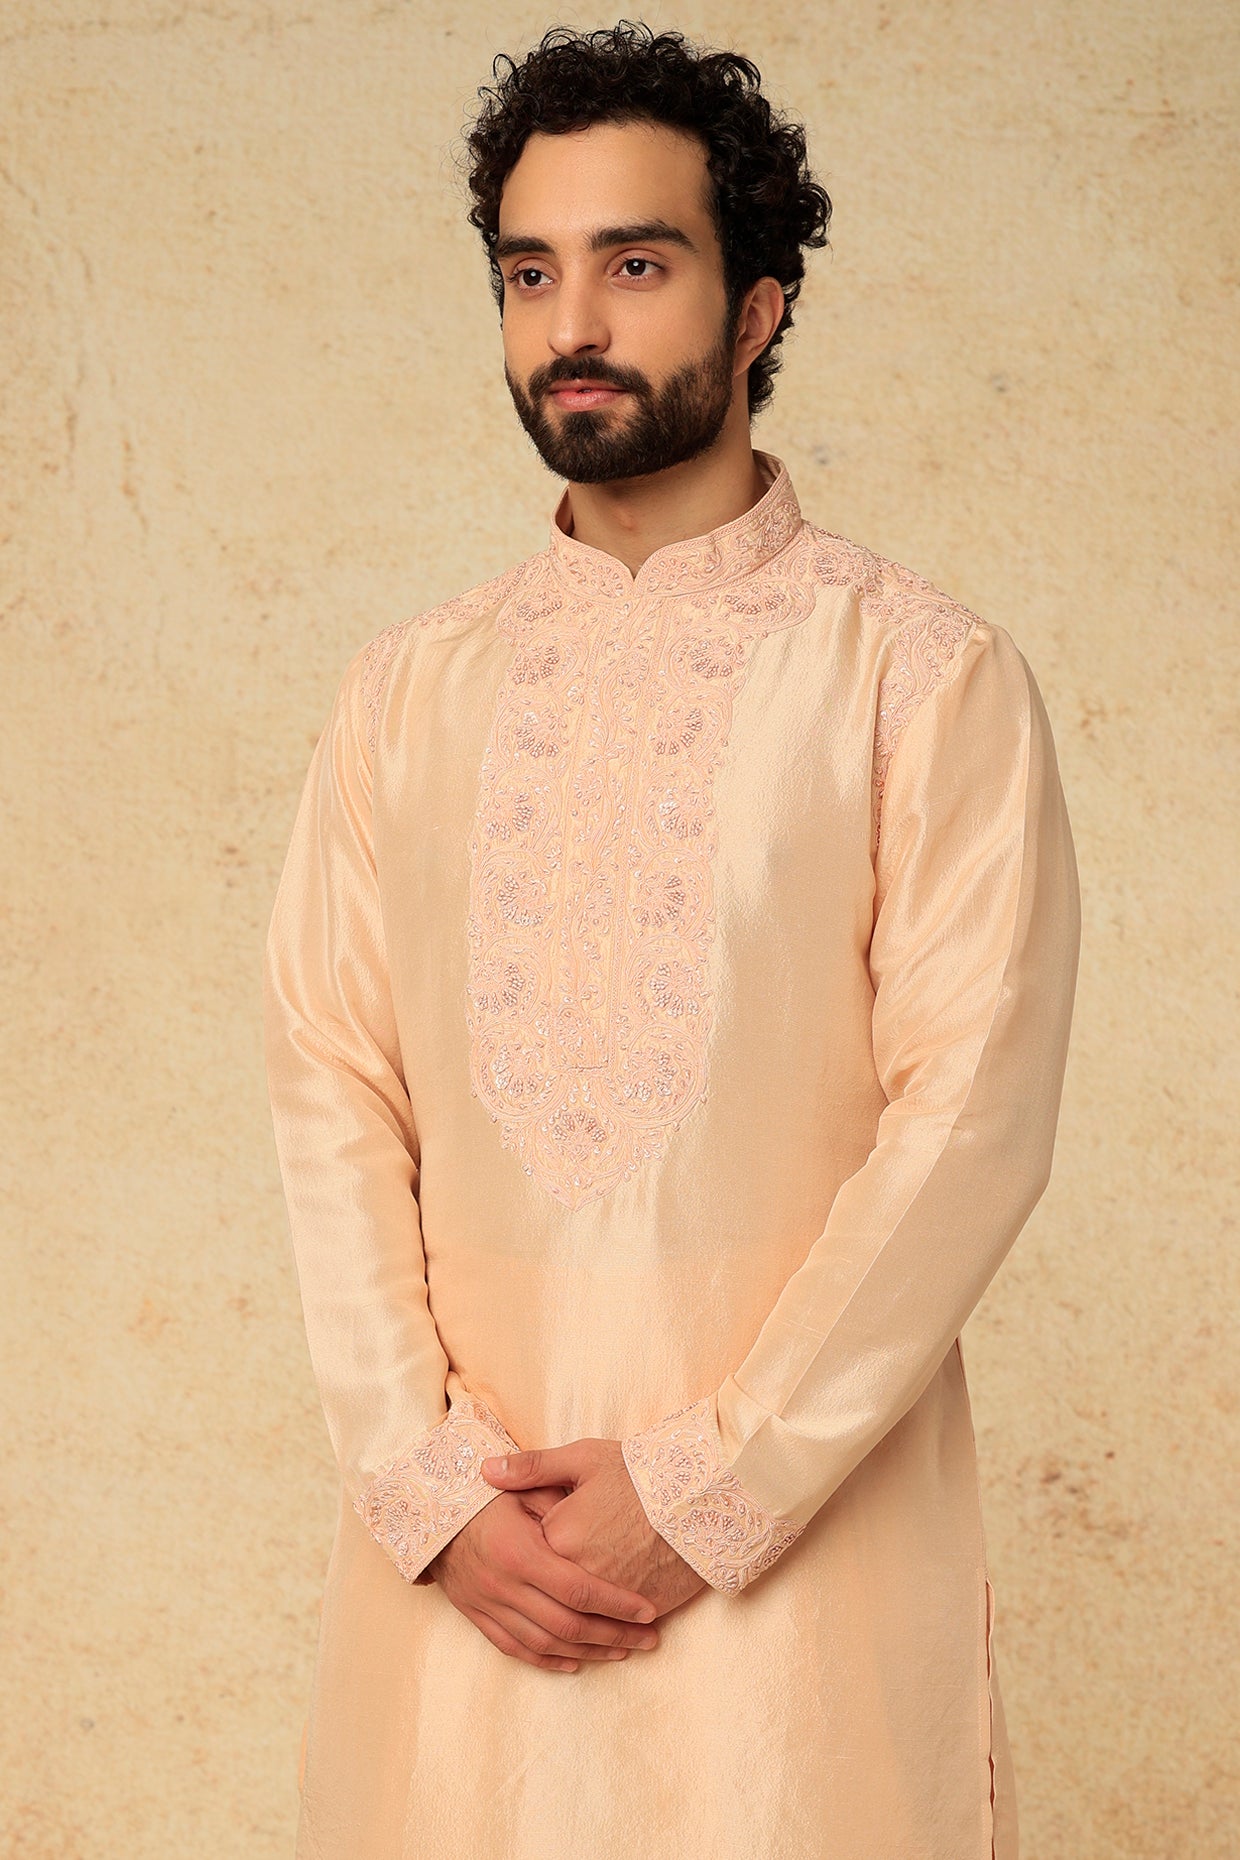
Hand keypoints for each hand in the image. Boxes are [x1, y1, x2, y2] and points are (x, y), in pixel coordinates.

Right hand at [427, 1486, 661, 1673]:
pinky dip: (548, 1660)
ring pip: (546, 1644)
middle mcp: (504, 1586)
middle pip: (568, 1625)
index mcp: (520, 1552)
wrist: (428, 1511)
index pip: (579, 1589)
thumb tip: (598, 1515)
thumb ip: (557, 1502)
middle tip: (650, 1638)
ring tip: (624, 1651)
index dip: (617, 1604)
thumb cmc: (484, 1493)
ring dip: (589, 1652)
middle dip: (614, 1635)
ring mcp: (488, 1605)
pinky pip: (517, 1648)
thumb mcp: (521, 1487)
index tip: (648, 1611)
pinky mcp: (477, 1615)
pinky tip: (576, 1662)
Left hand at [482, 1439, 707, 1618]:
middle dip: (543, 1596)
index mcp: (556, 1538)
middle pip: (547, 1597)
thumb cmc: (641, 1473)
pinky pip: (608, 1631)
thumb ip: (532, 1468)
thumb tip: (485, 1471)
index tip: (536, 1536)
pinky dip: (600, 1638)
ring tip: (569, 1619)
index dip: (527, 1548)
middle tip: (551, 1585)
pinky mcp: (638, 1610)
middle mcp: (577, 1574)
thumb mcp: (583, 1458)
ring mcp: (608, 1598)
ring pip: (575, 1624)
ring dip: (572, 1630)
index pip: (525, 1556)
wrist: (702, 1495)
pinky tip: (602, 1638)